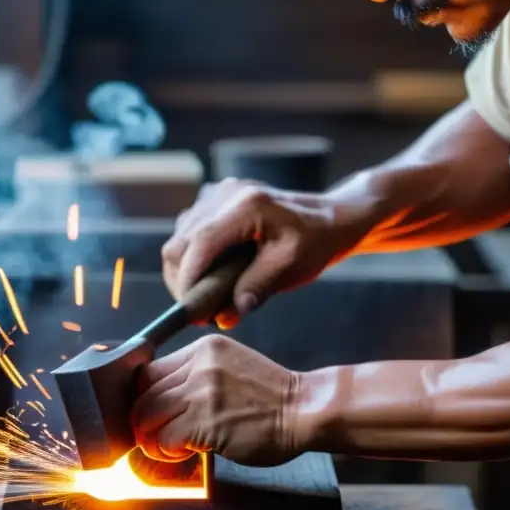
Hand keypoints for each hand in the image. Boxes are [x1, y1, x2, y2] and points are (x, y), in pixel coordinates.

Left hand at [131, 335, 305, 466]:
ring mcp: (201, 394)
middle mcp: (199, 366)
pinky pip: (165, 438)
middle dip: (143, 419)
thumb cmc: (272, 396)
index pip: (151, 370)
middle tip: (154, 434)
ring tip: (166, 446)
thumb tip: (164, 396)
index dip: (145, 395)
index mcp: (203, 349)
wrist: (304, 409)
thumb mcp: (231, 366)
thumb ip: (198, 374)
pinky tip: (184, 452)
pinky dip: (167, 451)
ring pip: (147, 415)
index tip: (151, 412)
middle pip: (144, 393)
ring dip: (151, 437)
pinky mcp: (206, 423)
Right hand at [163, 179, 364, 326]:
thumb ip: (256, 288)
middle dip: (182, 280)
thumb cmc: (316, 241)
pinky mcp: (215, 198)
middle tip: (200, 310)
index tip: (193, 311)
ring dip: (184, 269)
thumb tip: (224, 317)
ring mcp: (218, 193)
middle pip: (180, 241)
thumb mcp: (291, 266)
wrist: (330, 218)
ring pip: (179, 237)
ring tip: (205, 294)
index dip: (188, 281)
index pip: (200, 244)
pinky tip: (211, 272)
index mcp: (247, 205)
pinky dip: (191, 255)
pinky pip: (188, 229)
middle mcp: (226, 193)